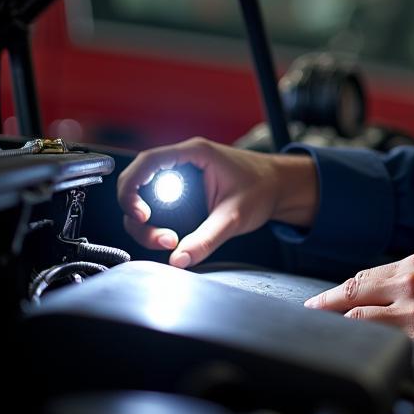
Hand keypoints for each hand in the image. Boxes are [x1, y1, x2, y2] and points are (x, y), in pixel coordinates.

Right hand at [117, 137, 317, 268]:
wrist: (280, 186)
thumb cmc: (263, 188)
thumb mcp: (235, 217)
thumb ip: (207, 239)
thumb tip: (179, 259)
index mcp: (195, 153)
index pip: (147, 162)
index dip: (133, 188)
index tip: (140, 215)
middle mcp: (184, 160)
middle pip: (139, 182)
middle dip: (138, 214)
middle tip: (162, 239)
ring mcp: (182, 174)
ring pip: (145, 196)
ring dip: (146, 222)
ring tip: (170, 242)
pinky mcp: (184, 189)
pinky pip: (157, 202)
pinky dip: (156, 221)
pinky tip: (171, 237)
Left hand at [304, 253, 413, 349]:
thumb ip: (403, 277)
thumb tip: (370, 290)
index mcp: (412, 266)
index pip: (361, 279)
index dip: (334, 294)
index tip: (316, 303)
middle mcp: (409, 287)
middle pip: (352, 299)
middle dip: (326, 310)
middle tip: (310, 318)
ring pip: (361, 324)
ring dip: (342, 330)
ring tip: (329, 336)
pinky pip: (385, 344)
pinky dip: (370, 346)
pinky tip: (363, 352)